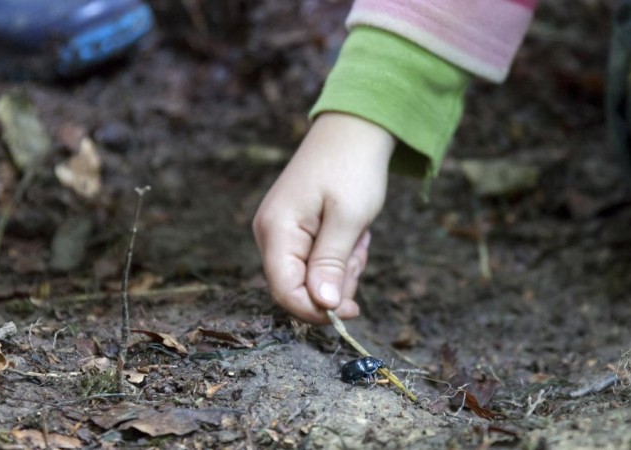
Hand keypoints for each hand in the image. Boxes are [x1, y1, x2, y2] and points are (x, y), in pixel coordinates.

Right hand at [253, 113, 395, 323]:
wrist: (355, 129)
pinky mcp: (296, 230)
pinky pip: (317, 260)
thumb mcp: (348, 219)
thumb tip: (322, 306)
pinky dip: (341, 254)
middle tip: (359, 249)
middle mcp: (271, 234)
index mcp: (277, 231)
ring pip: (312, 277)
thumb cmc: (353, 167)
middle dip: (336, 281)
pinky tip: (352, 232)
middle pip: (300, 288)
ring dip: (343, 266)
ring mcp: (282, 232)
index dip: (317, 310)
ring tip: (358, 234)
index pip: (286, 293)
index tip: (352, 311)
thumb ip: (331, 264)